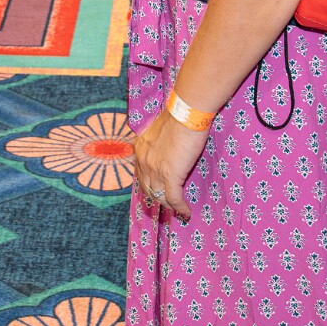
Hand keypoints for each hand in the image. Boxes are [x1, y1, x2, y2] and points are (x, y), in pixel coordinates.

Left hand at [131, 106, 206, 221]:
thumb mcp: (158, 130)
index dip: (150, 186)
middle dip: (158, 198)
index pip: (140, 175)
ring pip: (160, 197)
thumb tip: (166, 150)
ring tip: (178, 209)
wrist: (186, 113)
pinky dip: (180, 208)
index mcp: (139, 149)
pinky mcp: (170, 175)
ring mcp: (155, 170)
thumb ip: (157, 143)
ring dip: (169, 205)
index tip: (158, 192)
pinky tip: (186, 212)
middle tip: (169, 203)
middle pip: (148, 189)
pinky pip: (174, 198)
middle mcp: (143, 161)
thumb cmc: (177, 117)